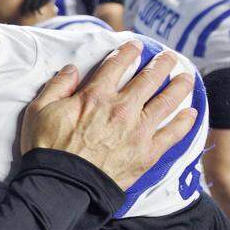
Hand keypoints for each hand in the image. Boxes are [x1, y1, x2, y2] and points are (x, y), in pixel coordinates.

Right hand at [22, 40, 196, 189]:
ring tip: (186, 77)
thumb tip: (71, 69)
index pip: (117, 65)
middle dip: (161, 63)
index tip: (136, 45)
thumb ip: (57, 86)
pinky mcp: (147, 153)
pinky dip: (184, 122)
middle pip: (149, 78)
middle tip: (168, 56)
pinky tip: (190, 113)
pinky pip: (172, 134)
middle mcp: (121, 108)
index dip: (128, 52)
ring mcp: (138, 130)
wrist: (61, 184)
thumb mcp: (39, 111)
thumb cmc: (47, 148)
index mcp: (95, 96)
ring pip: (166, 101)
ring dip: (179, 86)